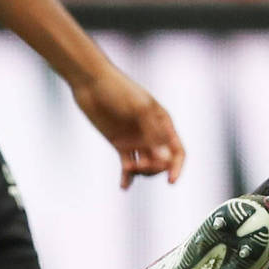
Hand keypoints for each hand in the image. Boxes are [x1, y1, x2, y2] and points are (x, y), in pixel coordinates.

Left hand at [72, 63, 185, 187]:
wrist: (92, 82)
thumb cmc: (119, 89)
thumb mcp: (139, 109)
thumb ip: (152, 134)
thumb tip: (164, 159)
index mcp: (163, 122)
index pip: (177, 150)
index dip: (177, 166)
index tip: (171, 180)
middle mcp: (151, 133)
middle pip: (161, 161)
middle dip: (153, 168)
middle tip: (137, 165)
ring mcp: (135, 139)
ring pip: (145, 165)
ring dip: (139, 171)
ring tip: (127, 167)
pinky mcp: (119, 144)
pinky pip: (127, 165)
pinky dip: (127, 177)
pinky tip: (124, 186)